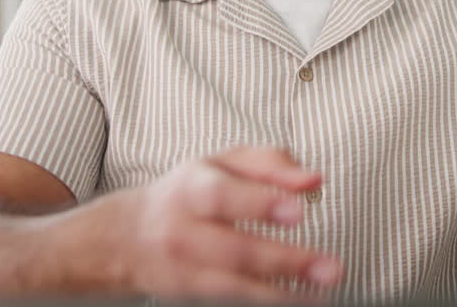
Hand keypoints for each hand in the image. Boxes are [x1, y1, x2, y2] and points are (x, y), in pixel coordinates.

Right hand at [69, 145, 342, 301]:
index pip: (224, 195)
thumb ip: (270, 164)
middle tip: (330, 267)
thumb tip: (314, 180)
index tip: (299, 211)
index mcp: (193, 187)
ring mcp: (186, 268)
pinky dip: (269, 301)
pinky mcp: (192, 294)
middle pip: (235, 249)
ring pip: (235, 285)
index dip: (260, 203)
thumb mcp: (223, 163)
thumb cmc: (190, 192)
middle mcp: (185, 230)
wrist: (127, 238)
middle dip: (286, 260)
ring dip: (284, 292)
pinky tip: (300, 299)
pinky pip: (234, 300)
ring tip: (322, 292)